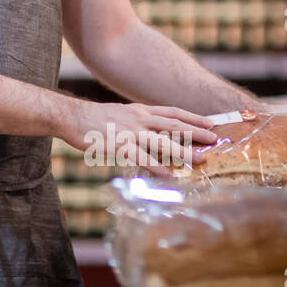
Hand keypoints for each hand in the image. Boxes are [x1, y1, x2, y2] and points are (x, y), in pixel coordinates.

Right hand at [64, 101, 218, 177]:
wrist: (72, 117)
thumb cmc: (93, 118)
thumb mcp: (119, 113)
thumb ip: (137, 120)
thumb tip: (152, 129)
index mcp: (139, 110)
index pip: (172, 112)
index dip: (192, 117)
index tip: (210, 123)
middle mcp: (139, 119)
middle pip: (173, 125)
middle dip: (195, 133)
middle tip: (214, 140)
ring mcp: (130, 133)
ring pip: (162, 142)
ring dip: (183, 151)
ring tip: (200, 160)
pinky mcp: (120, 146)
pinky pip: (143, 159)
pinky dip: (158, 168)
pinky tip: (170, 176)